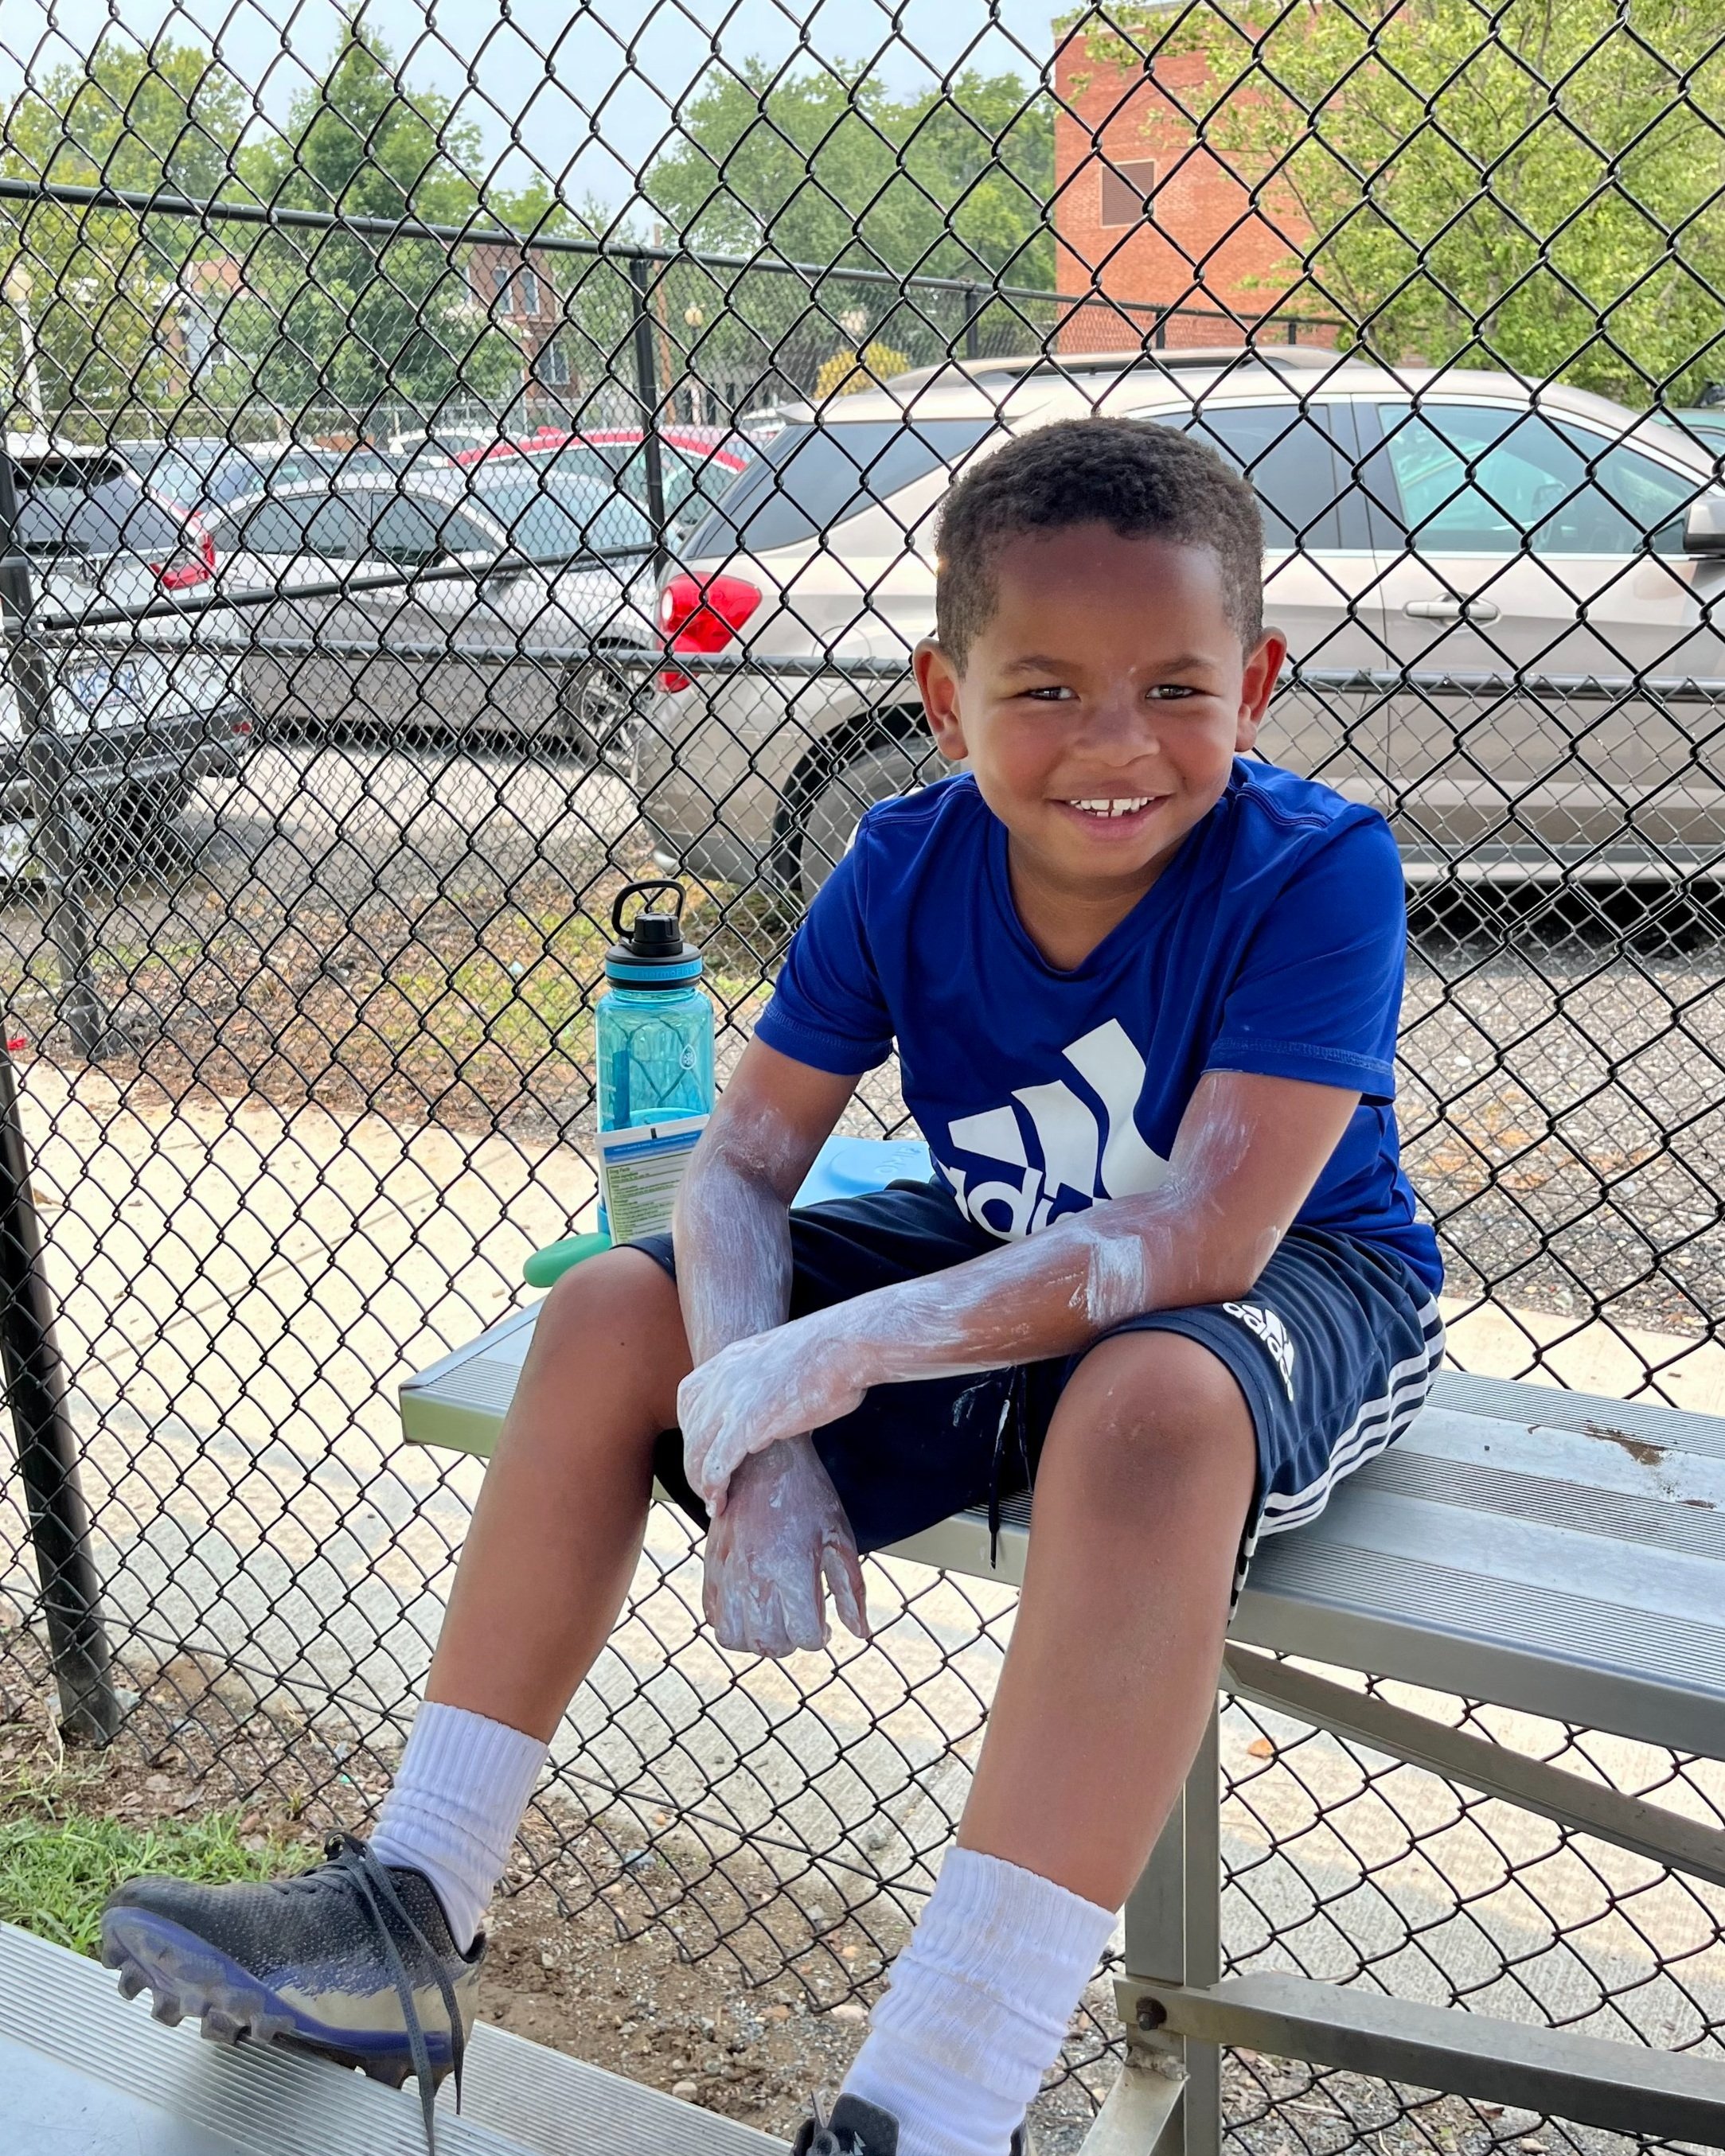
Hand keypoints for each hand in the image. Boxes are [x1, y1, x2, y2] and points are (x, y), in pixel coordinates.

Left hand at [678, 1313, 869, 1513]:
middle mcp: (722, 1377)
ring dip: (700, 1483)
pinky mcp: (746, 1424)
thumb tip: (777, 1408)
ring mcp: (731, 1400)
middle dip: (695, 1462)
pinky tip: (721, 1504)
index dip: (692, 1428)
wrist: (845, 1344)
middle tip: (710, 1487)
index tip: (706, 1450)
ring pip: (696, 1451)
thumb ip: (770, 1382)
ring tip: (714, 1504)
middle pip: (690, 1428)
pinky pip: (715, 1465)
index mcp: (730, 1357)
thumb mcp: (785, 1359)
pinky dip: (714, 1488)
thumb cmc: (833, 1352)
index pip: (688, 1397)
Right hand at [701, 1438, 869, 1655]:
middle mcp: (756, 1575)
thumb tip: (861, 1634)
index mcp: (793, 1569)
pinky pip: (712, 1615)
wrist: (763, 1457)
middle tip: (800, 1624)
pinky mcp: (712, 1565)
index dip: (820, 1637)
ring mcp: (729, 1572)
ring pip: (733, 1638)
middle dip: (790, 1643)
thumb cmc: (809, 1496)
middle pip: (770, 1644)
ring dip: (757, 1640)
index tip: (824, 1627)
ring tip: (773, 1622)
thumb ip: (851, 1589)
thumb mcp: (839, 1538)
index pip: (805, 1636)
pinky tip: (751, 1606)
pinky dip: (730, 1622)